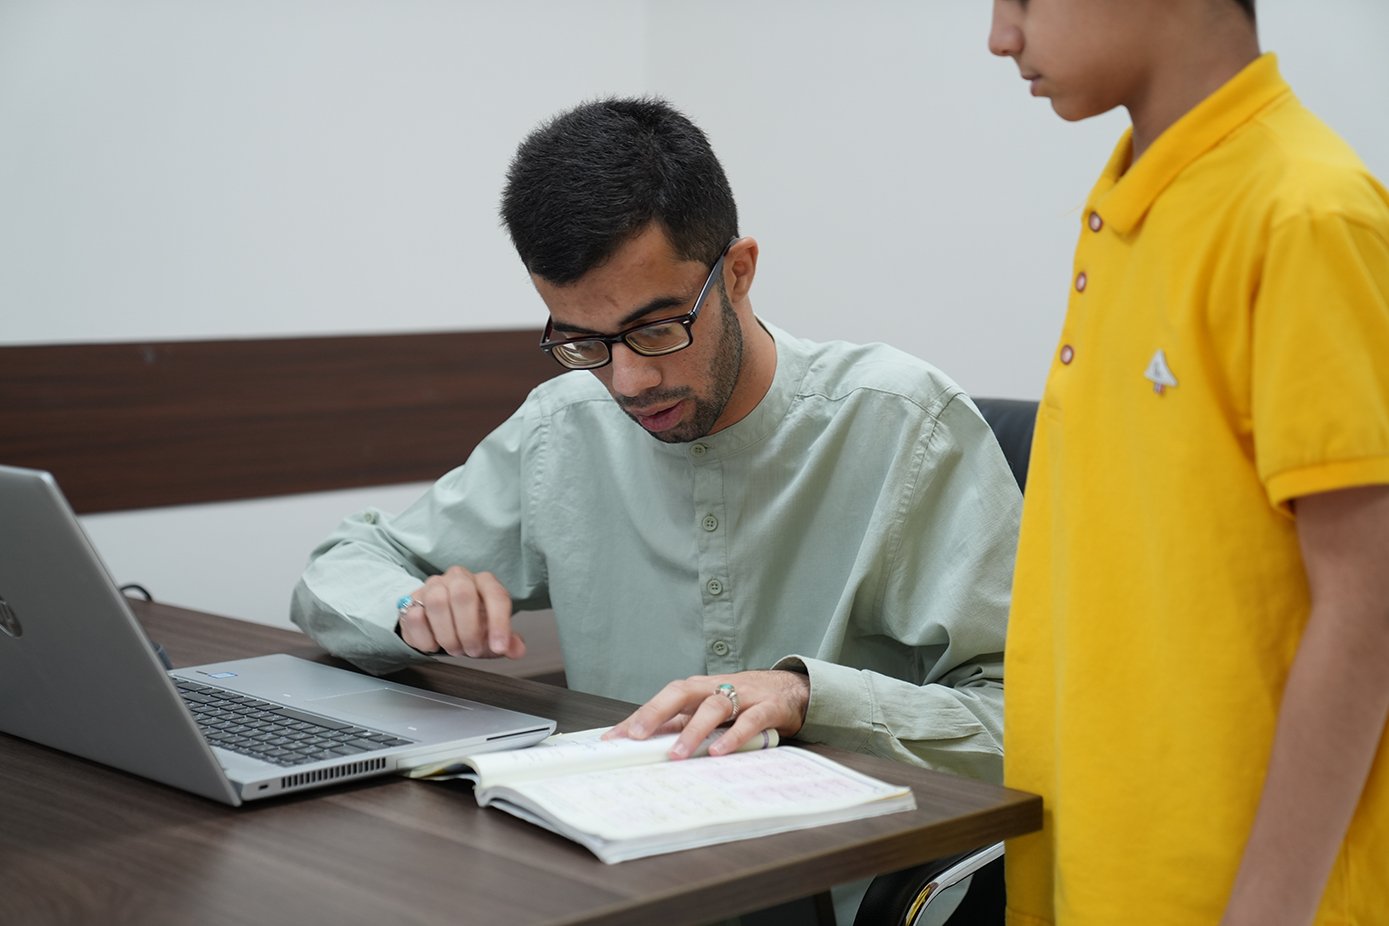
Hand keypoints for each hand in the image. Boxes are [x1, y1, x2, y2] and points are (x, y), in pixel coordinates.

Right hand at [397, 565, 525, 659]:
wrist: (437, 622)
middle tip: (470, 651)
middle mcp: (459, 577)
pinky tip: (433, 645)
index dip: (499, 624)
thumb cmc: (469, 625)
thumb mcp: (491, 635)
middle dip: (468, 630)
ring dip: (447, 634)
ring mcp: (433, 585)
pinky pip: (414, 616)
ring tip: (453, 648)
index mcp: (485, 582)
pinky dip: (426, 639)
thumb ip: (507, 642)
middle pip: (463, 594)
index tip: (498, 647)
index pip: (496, 596)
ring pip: (436, 603)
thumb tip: (517, 650)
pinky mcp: (411, 598)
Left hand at [605, 670, 809, 759]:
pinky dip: (734, 735)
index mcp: (698, 690)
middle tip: (637, 737)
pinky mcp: (767, 708)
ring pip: (713, 707)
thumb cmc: (742, 701)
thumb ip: (682, 724)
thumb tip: (647, 744)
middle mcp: (715, 688)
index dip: (638, 718)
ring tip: (677, 754)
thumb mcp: (709, 710)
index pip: (662, 701)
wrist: (789, 689)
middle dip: (656, 712)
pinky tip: (719, 752)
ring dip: (693, 730)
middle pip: (680, 693)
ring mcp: (742, 696)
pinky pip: (749, 720)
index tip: (613, 738)